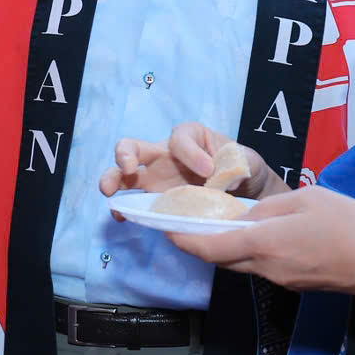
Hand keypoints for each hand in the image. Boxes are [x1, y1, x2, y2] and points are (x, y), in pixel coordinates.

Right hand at [98, 121, 274, 198]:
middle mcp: (165, 154)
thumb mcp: (246, 160)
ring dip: (111, 179)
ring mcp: (156, 178)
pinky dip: (123, 209)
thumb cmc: (242, 168)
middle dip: (125, 153)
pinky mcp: (155, 200)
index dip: (191, 153)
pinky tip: (122, 217)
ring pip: (123, 174)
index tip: (209, 171)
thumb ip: (236, 164)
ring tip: (109, 192)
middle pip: (135, 146)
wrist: (245, 194)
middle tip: (127, 167)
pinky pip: (133, 204)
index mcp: (189, 137)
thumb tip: (224, 179)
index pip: (180, 139)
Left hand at [167, 186, 354, 297]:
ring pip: (240, 264)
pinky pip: (261, 267)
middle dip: (200, 243)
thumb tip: (247, 217)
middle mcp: (265, 267)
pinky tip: (257, 236)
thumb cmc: (349, 225)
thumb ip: (270, 207)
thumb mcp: (307, 199)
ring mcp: (279, 279)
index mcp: (264, 243)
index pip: (209, 247)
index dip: (183, 240)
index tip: (166, 228)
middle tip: (188, 223)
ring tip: (220, 225)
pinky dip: (249, 252)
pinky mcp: (293, 283)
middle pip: (221, 259)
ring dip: (226, 248)